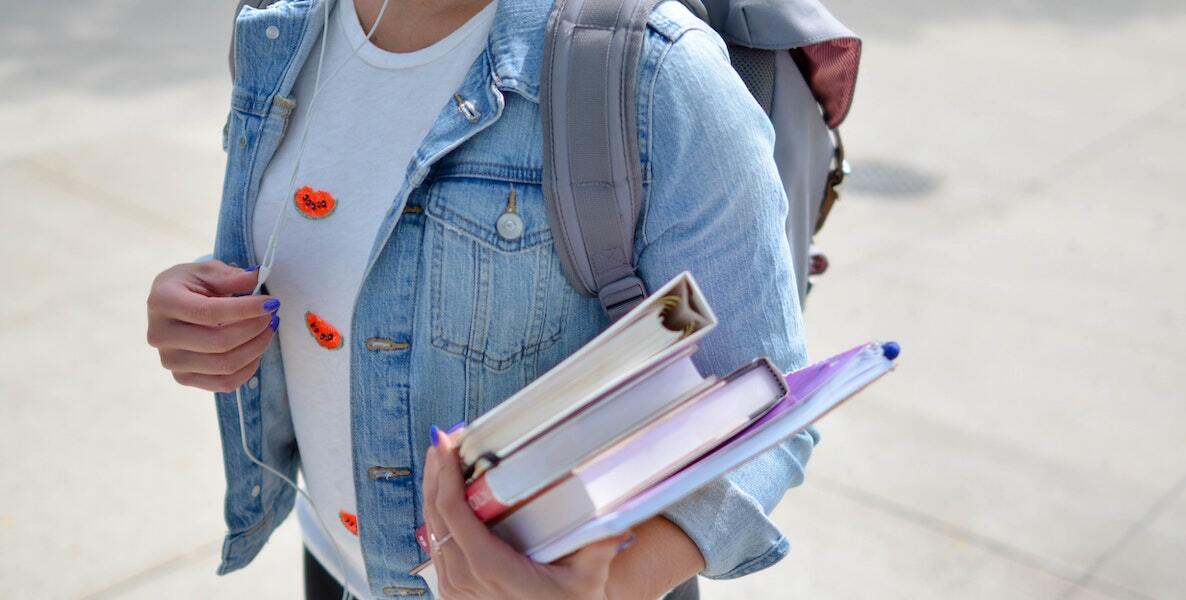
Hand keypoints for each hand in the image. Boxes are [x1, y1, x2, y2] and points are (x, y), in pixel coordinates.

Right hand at [146, 260, 279, 391]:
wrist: (170, 306)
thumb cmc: (189, 285)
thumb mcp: (206, 271)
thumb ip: (230, 276)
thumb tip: (256, 278)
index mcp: (162, 302)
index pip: (209, 312)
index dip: (245, 310)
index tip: (271, 303)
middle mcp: (161, 335)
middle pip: (219, 343)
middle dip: (255, 329)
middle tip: (272, 316)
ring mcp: (171, 361)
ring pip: (225, 366)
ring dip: (256, 348)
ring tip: (267, 330)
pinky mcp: (183, 378)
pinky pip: (224, 383)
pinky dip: (248, 368)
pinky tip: (256, 350)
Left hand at [422, 427, 631, 599]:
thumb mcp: (587, 579)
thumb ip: (599, 546)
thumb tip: (616, 513)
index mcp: (490, 568)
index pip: (453, 511)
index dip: (445, 473)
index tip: (446, 443)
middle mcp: (464, 579)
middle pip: (435, 514)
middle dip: (435, 472)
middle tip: (442, 440)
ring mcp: (454, 588)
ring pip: (432, 529)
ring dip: (434, 491)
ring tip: (442, 460)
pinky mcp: (453, 591)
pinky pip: (438, 546)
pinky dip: (439, 516)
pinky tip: (446, 497)